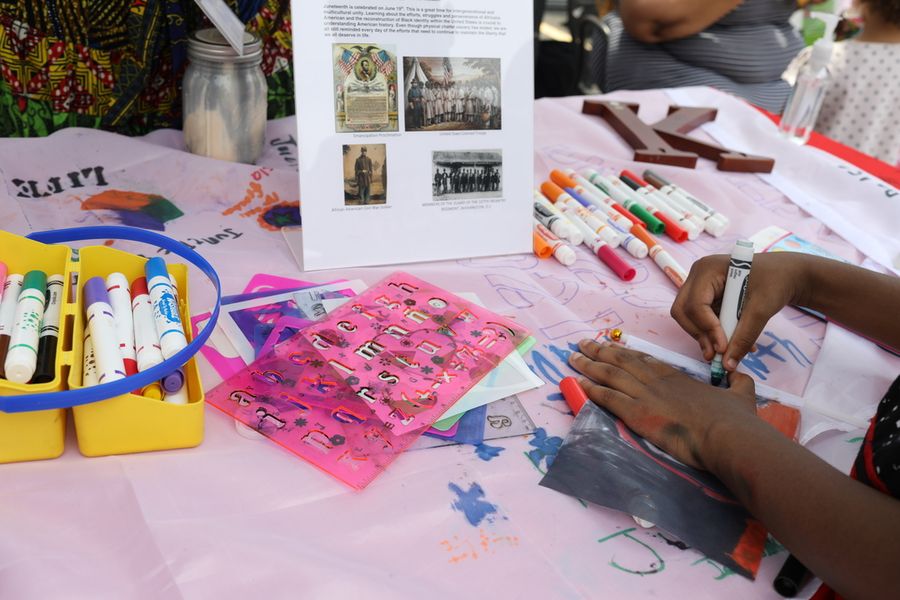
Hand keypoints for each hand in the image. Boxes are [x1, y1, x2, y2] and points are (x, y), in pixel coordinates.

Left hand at [568, 339, 756, 470]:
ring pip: (610, 375)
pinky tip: (578, 383)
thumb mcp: (742, 393)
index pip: (645, 360)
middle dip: (600, 352)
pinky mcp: (638, 414)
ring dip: (589, 366)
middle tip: (583, 344)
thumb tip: (740, 374)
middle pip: (622, 362)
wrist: (727, 435)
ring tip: (573, 358)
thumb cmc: (735, 419)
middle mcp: (657, 382)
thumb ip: (738, 382)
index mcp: (677, 377)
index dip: (626, 353)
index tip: (613, 347)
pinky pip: (608, 398)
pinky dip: (591, 390)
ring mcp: (646, 396)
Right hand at [670, 252, 805, 371]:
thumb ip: (744, 336)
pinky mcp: (706, 297)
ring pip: (689, 318)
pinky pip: (701, 319)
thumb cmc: (776, 282)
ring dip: (707, 337)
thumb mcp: (762, 309)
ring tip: (729, 350)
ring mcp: (700, 286)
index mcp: (708, 269)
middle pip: (683, 311)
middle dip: (699, 334)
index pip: (696, 304)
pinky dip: (714, 333)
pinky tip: (733, 341)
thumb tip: (728, 364)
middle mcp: (697, 276)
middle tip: (716, 354)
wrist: (786, 274)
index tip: (723, 349)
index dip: (707, 328)